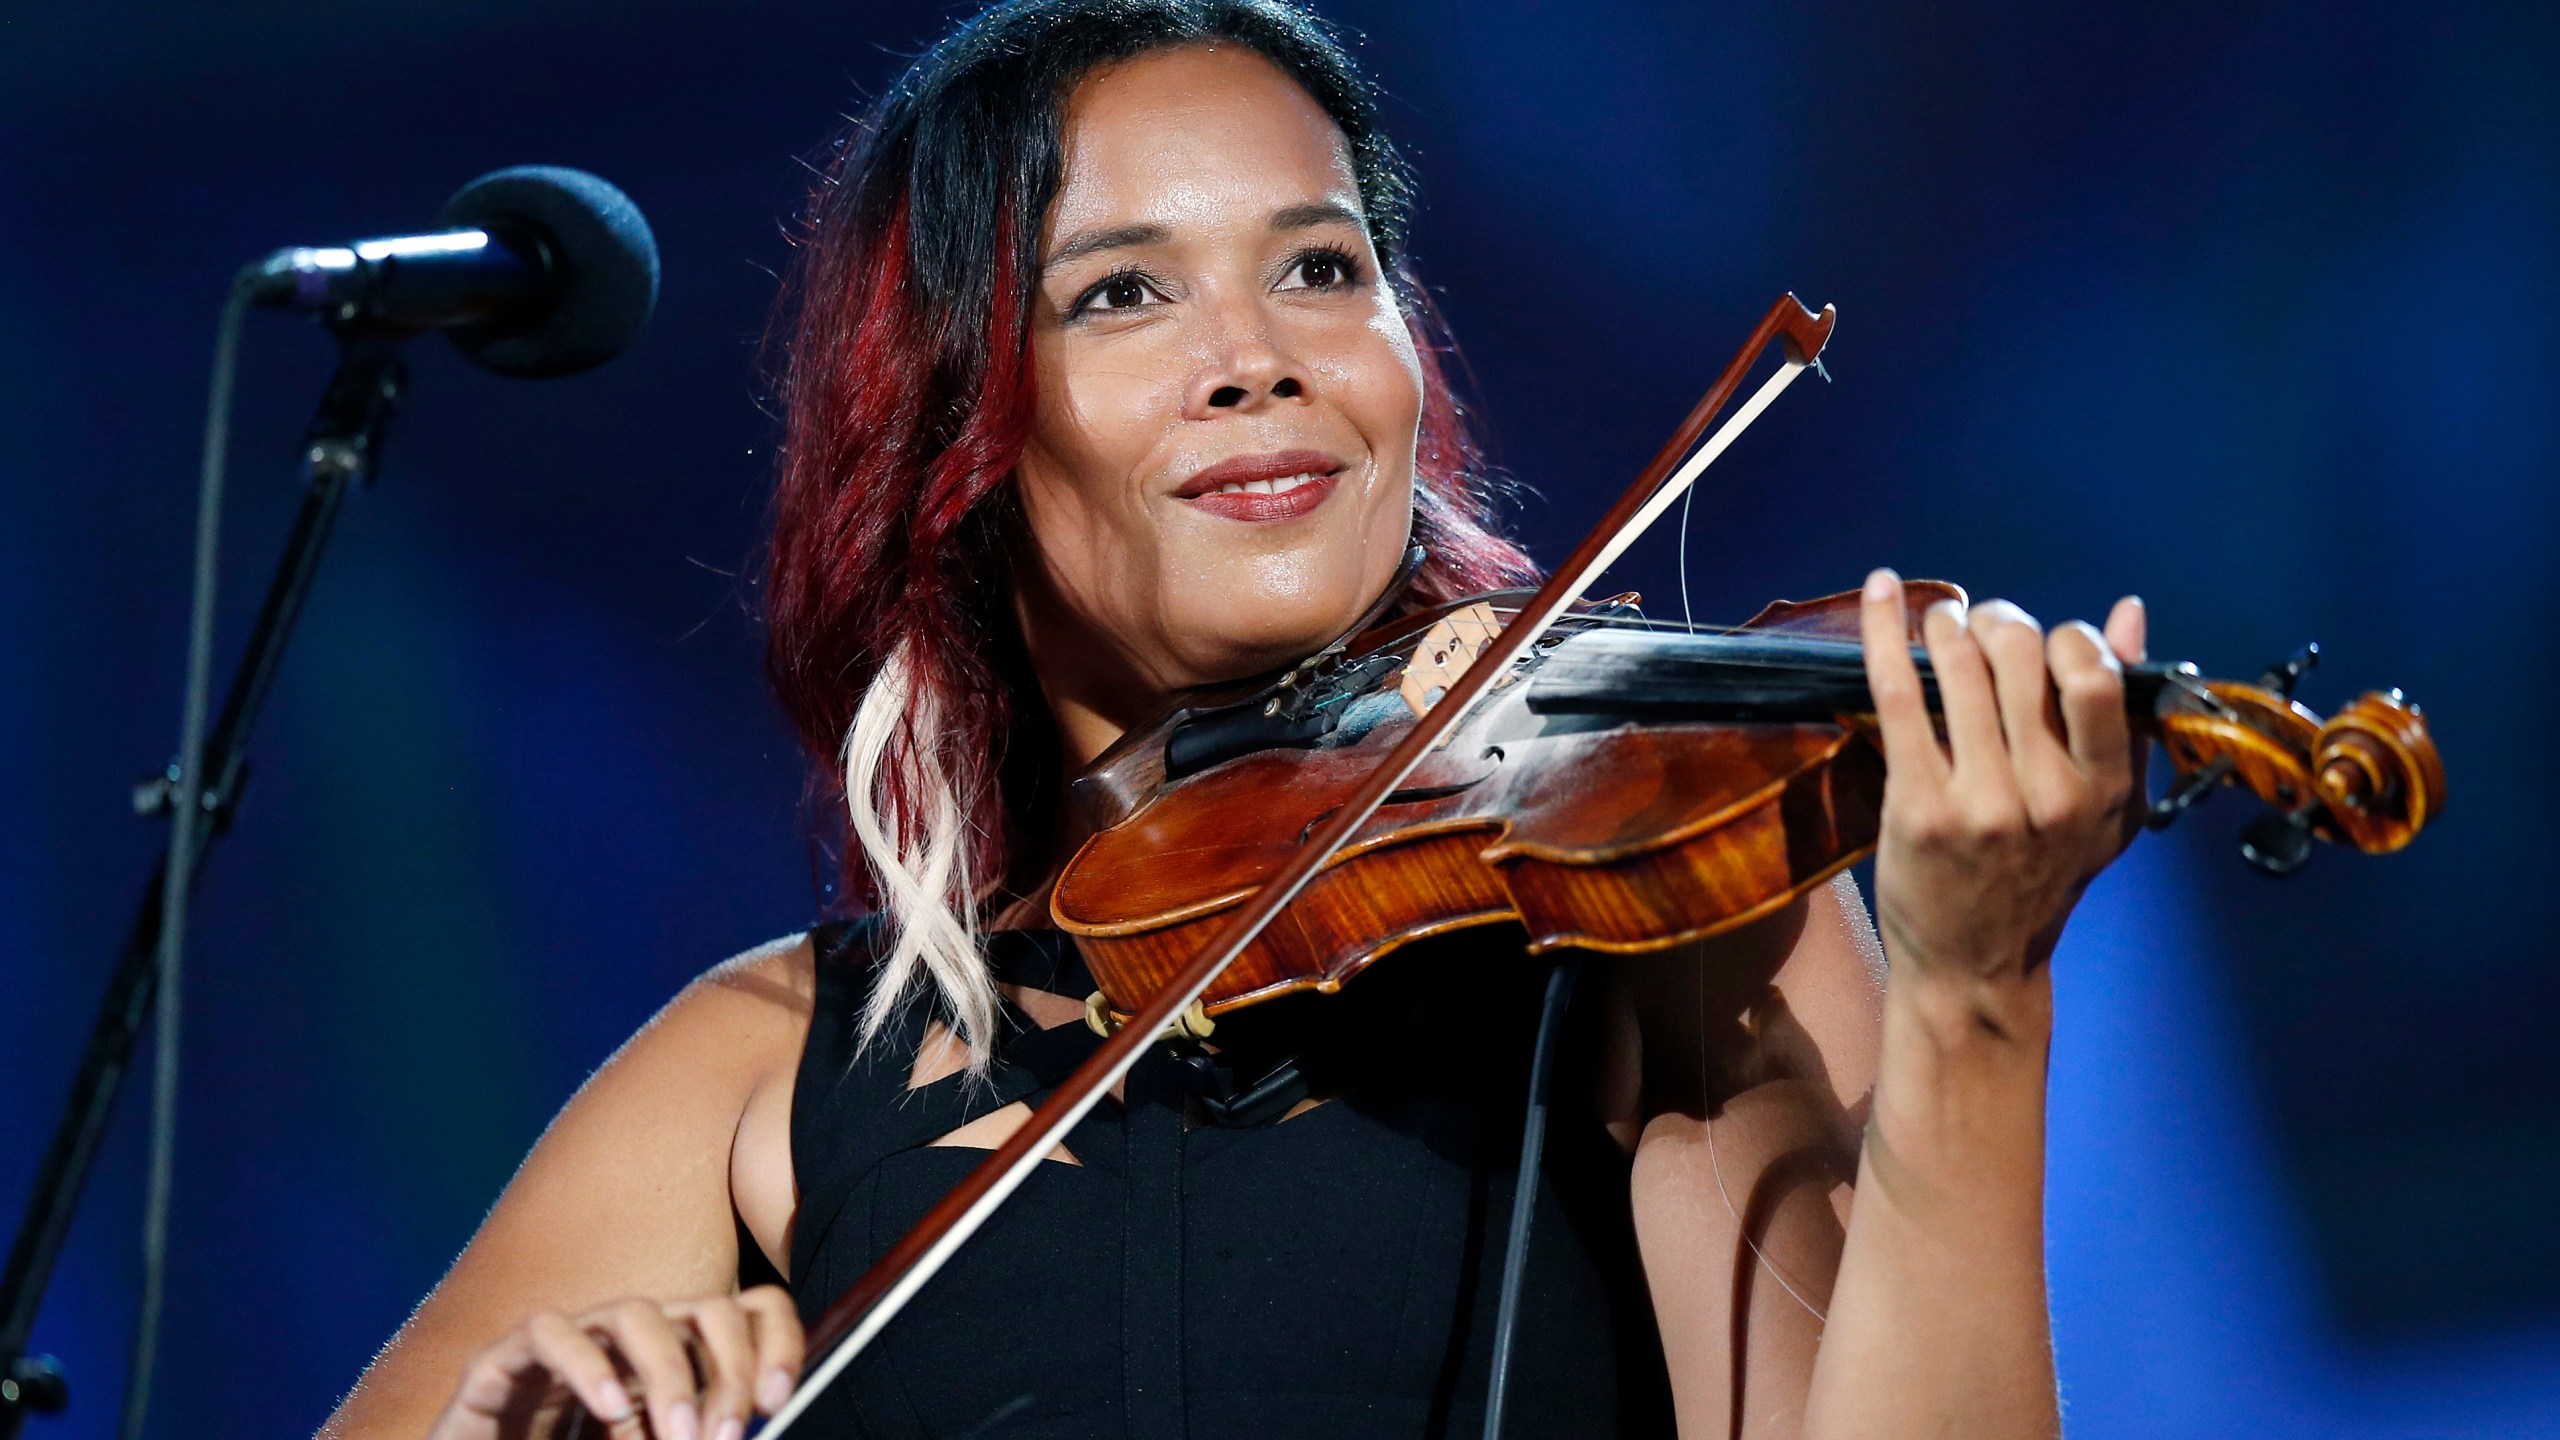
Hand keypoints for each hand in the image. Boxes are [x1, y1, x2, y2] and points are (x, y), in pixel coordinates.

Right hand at [426, 1286, 803, 1439]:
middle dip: (727, 1368)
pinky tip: (609, 1410)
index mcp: (677, 1363)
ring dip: (669, 1374)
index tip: (778, 1398)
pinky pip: (549, 1331)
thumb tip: (734, 1437)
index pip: (748, 1315)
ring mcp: (571, 1344)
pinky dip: (585, 1366)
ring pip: (636, 1313)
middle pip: (706, 1310)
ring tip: (679, 1436)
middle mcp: (631, 1344)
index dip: (775, 1342)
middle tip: (725, 1435)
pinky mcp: (505, 1360)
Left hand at [1857, 568, 2146, 988]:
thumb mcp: (2104, 812)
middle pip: (2023, 657)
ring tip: (1940, 621)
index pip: (2094, 676)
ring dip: (1946, 623)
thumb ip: (2123, 717)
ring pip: (1962, 666)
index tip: (2042, 644)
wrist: (1974, 969)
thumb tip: (2129, 612)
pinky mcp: (1915, 805)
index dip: (2066, 638)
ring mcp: (1979, 800)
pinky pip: (1898, 692)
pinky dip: (1883, 631)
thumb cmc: (2040, 882)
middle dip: (1999, 622)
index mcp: (2101, 791)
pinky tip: (1881, 592)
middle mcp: (2046, 794)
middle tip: (1980, 626)